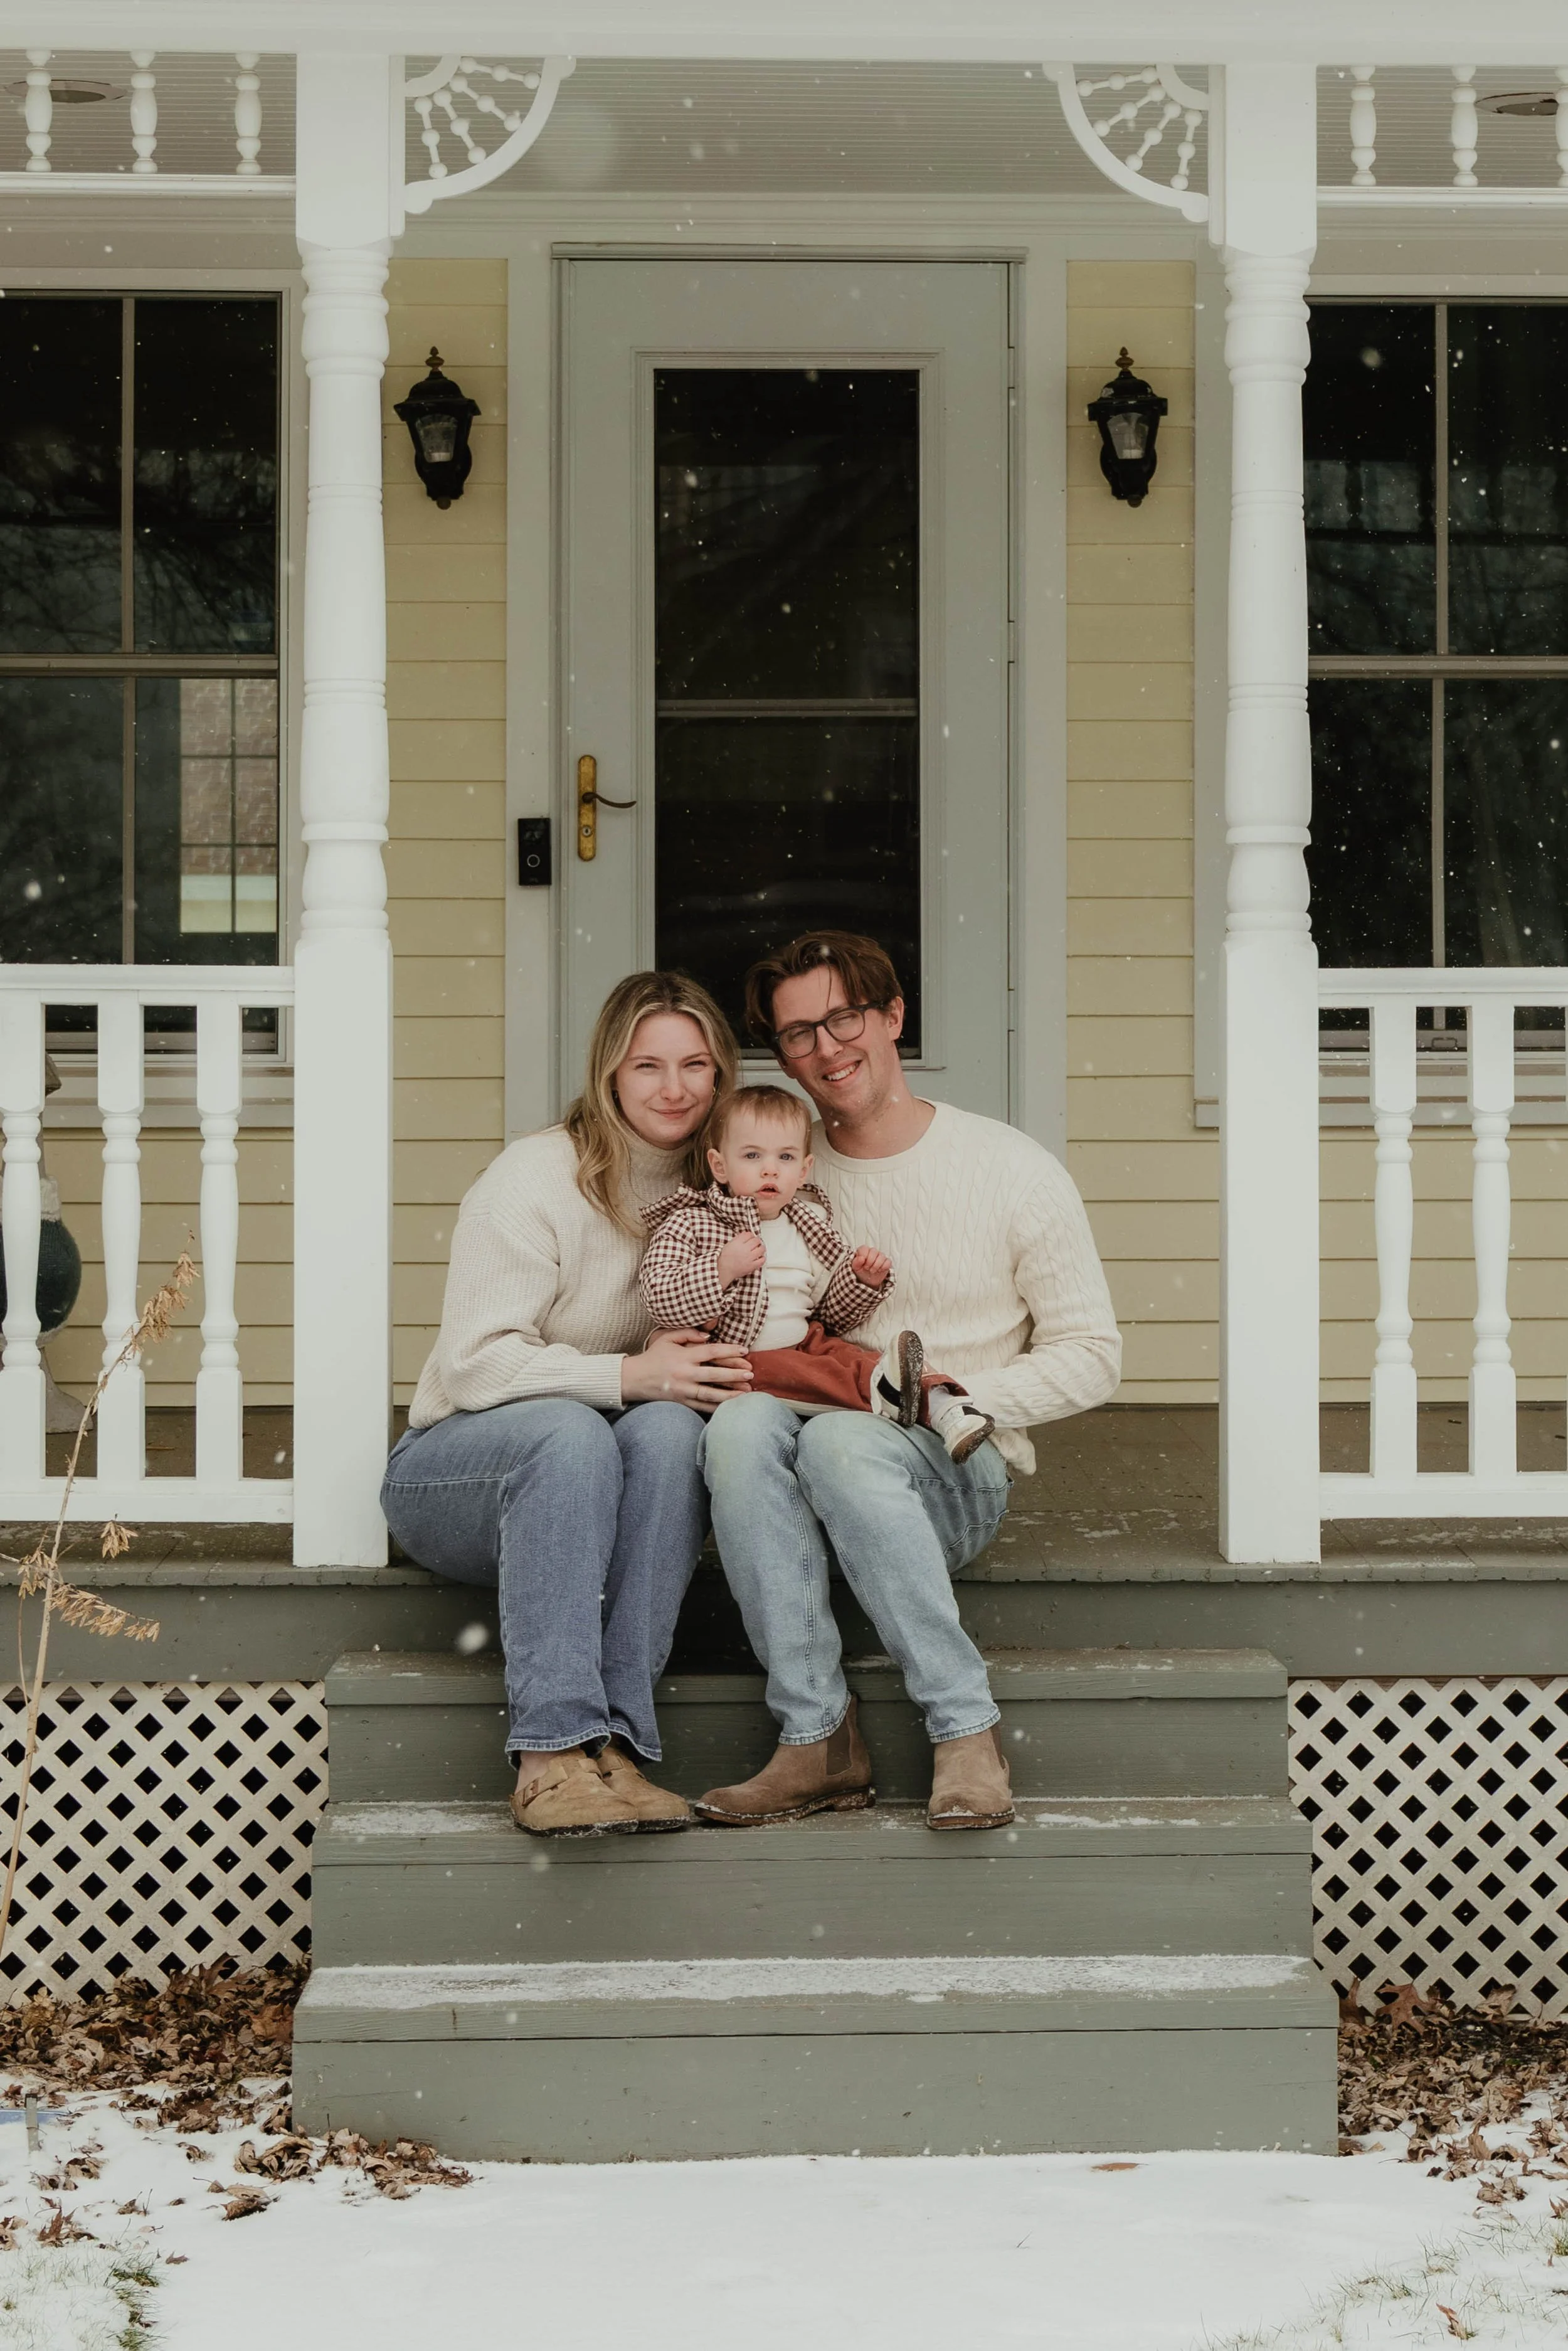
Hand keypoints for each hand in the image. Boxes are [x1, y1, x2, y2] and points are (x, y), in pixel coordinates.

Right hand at [621, 1329, 753, 1409]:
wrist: (634, 1379)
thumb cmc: (653, 1356)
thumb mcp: (666, 1338)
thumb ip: (687, 1333)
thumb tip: (709, 1336)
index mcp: (683, 1357)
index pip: (711, 1352)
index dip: (729, 1351)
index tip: (745, 1350)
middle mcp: (684, 1374)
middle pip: (714, 1374)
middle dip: (734, 1374)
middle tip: (751, 1374)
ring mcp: (683, 1391)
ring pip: (710, 1394)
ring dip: (730, 1394)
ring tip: (746, 1393)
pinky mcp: (681, 1403)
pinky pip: (702, 1407)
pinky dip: (717, 1408)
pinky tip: (730, 1407)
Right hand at [716, 1232, 765, 1286]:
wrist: (724, 1270)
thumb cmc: (725, 1258)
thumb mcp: (729, 1244)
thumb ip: (738, 1238)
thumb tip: (745, 1234)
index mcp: (738, 1243)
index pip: (749, 1234)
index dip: (751, 1235)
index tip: (751, 1237)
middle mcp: (744, 1249)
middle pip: (756, 1240)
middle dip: (757, 1240)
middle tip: (756, 1243)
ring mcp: (749, 1257)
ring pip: (761, 1249)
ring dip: (761, 1248)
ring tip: (759, 1249)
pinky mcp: (752, 1265)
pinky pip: (762, 1260)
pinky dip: (762, 1258)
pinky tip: (759, 1257)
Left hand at [852, 1246, 891, 1286]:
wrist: (867, 1280)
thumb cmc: (861, 1271)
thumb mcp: (855, 1268)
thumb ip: (856, 1262)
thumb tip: (861, 1258)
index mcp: (864, 1251)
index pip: (865, 1248)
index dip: (863, 1257)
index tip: (862, 1264)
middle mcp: (873, 1251)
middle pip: (874, 1251)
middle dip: (870, 1261)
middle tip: (867, 1268)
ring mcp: (880, 1256)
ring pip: (882, 1256)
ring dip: (876, 1265)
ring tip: (872, 1271)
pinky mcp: (887, 1262)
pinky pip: (888, 1262)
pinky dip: (883, 1267)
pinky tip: (879, 1270)